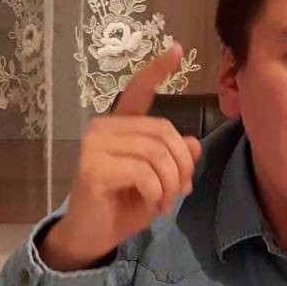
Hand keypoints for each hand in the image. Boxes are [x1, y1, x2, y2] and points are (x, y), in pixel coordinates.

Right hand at [40, 43, 201, 270]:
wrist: (93, 236)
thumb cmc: (124, 205)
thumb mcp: (159, 182)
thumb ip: (175, 160)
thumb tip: (193, 144)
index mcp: (121, 126)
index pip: (139, 90)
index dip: (158, 69)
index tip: (177, 49)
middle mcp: (104, 128)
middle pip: (164, 132)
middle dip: (182, 166)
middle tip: (180, 191)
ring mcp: (95, 146)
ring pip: (157, 154)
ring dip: (170, 184)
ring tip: (165, 202)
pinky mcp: (93, 168)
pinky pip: (144, 173)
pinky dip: (157, 194)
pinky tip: (151, 206)